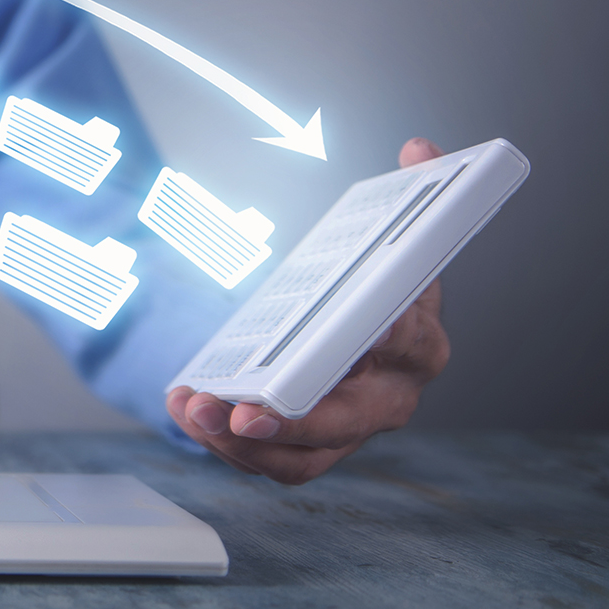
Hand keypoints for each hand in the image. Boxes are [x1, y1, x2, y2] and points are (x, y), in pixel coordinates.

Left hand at [165, 138, 452, 484]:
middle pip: (346, 421)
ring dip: (243, 443)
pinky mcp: (310, 447)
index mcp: (420, 342)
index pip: (406, 345)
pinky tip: (187, 411)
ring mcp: (350, 430)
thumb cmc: (372, 291)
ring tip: (195, 410)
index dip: (373, 347)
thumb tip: (421, 149)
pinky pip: (272, 460)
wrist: (356, 333)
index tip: (338, 344)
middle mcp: (392, 396)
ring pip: (304, 457)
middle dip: (291, 422)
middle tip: (239, 412)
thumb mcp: (391, 242)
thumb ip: (412, 195)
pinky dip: (226, 445)